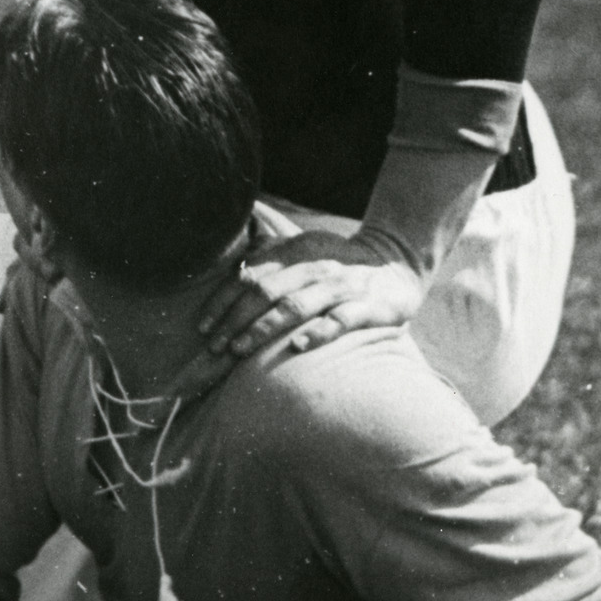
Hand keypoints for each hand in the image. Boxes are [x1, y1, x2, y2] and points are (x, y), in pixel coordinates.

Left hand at [195, 229, 425, 359]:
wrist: (397, 262)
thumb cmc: (337, 262)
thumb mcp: (303, 250)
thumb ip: (268, 254)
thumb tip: (230, 263)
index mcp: (295, 253)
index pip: (249, 277)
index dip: (222, 302)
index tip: (203, 327)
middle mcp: (315, 268)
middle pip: (265, 293)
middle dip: (235, 321)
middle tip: (215, 347)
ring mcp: (342, 286)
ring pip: (295, 306)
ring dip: (263, 329)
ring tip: (239, 350)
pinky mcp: (369, 305)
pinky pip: (340, 319)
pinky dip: (318, 332)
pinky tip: (298, 346)